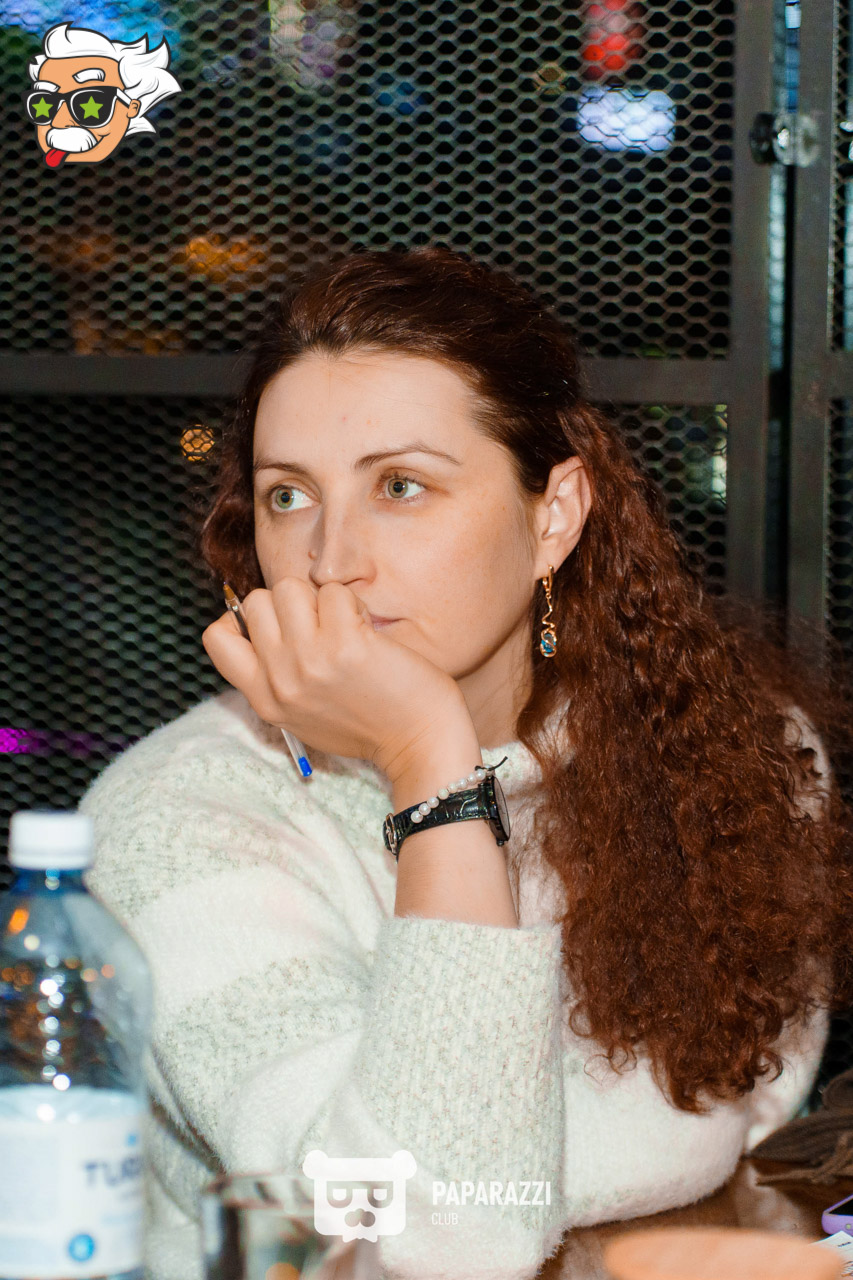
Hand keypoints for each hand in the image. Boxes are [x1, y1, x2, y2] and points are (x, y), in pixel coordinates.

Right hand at [201, 579, 469, 779]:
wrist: (418, 743)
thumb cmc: (369, 724)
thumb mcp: (303, 715)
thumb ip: (278, 676)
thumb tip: (268, 624)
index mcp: (265, 699)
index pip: (216, 639)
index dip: (239, 619)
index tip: (273, 625)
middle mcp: (280, 680)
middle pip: (256, 602)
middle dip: (290, 603)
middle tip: (320, 626)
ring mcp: (310, 661)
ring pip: (289, 588)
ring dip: (320, 598)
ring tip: (343, 625)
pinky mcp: (345, 645)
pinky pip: (334, 593)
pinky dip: (353, 604)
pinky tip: (367, 632)